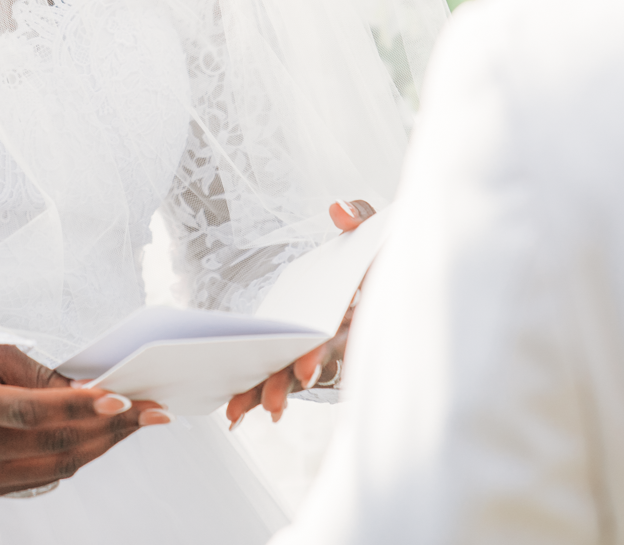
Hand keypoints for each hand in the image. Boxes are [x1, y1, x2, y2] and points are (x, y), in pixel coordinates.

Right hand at [0, 343, 169, 494]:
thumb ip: (39, 376)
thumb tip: (91, 393)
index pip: (28, 411)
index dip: (76, 407)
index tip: (120, 398)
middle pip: (51, 443)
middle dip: (108, 426)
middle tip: (149, 409)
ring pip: (58, 466)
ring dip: (104, 443)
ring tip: (137, 422)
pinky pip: (48, 476)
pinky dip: (82, 456)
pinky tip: (105, 436)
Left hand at [225, 200, 375, 428]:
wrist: (385, 265)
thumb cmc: (380, 248)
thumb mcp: (377, 228)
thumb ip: (359, 217)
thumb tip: (336, 210)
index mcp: (367, 307)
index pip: (344, 336)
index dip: (322, 354)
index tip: (302, 372)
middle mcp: (350, 331)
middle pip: (315, 364)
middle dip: (289, 382)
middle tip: (267, 405)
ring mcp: (332, 342)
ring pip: (299, 371)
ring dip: (271, 391)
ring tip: (238, 413)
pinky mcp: (313, 347)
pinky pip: (289, 369)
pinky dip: (266, 386)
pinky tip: (240, 408)